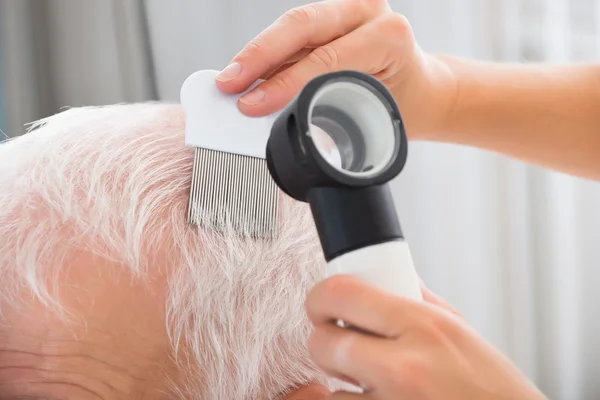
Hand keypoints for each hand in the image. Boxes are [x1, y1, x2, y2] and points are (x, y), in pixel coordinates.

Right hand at [215, 0, 457, 138]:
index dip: (284, 82)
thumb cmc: (403, 103)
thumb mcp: (374, 110)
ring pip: (291, 26)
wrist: (420, 91)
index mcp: (388, 34)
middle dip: (258, 56)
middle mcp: (367, 12)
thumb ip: (329, 106)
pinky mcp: (331, 17)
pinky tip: (246, 71)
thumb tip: (272, 114)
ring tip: (230, 80)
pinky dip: (266, 54)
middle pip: (301, 26)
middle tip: (228, 84)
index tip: (254, 104)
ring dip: (256, 54)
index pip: (326, 57)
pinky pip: (292, 34)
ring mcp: (347, 10)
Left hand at [301, 275, 546, 399]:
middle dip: (324, 341)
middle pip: (322, 343)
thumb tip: (385, 277)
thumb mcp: (462, 331)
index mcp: (424, 327)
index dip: (321, 296)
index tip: (324, 302)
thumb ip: (418, 300)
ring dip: (342, 384)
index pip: (340, 294)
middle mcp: (405, 368)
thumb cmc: (495, 389)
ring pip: (329, 391)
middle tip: (339, 342)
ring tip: (371, 383)